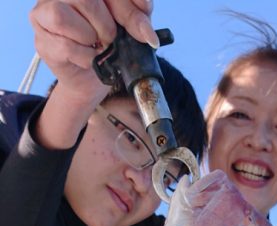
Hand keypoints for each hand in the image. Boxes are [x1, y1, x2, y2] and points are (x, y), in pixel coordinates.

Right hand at [29, 0, 157, 105]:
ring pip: (61, 16)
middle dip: (105, 24)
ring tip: (98, 47)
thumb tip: (148, 33)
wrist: (91, 79)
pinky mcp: (41, 41)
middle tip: (112, 40)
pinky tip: (90, 59)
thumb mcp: (127, 28)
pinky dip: (84, 57)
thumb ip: (135, 19)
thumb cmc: (106, 46)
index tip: (145, 31)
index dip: (126, 8)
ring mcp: (43, 14)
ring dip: (89, 37)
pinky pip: (63, 45)